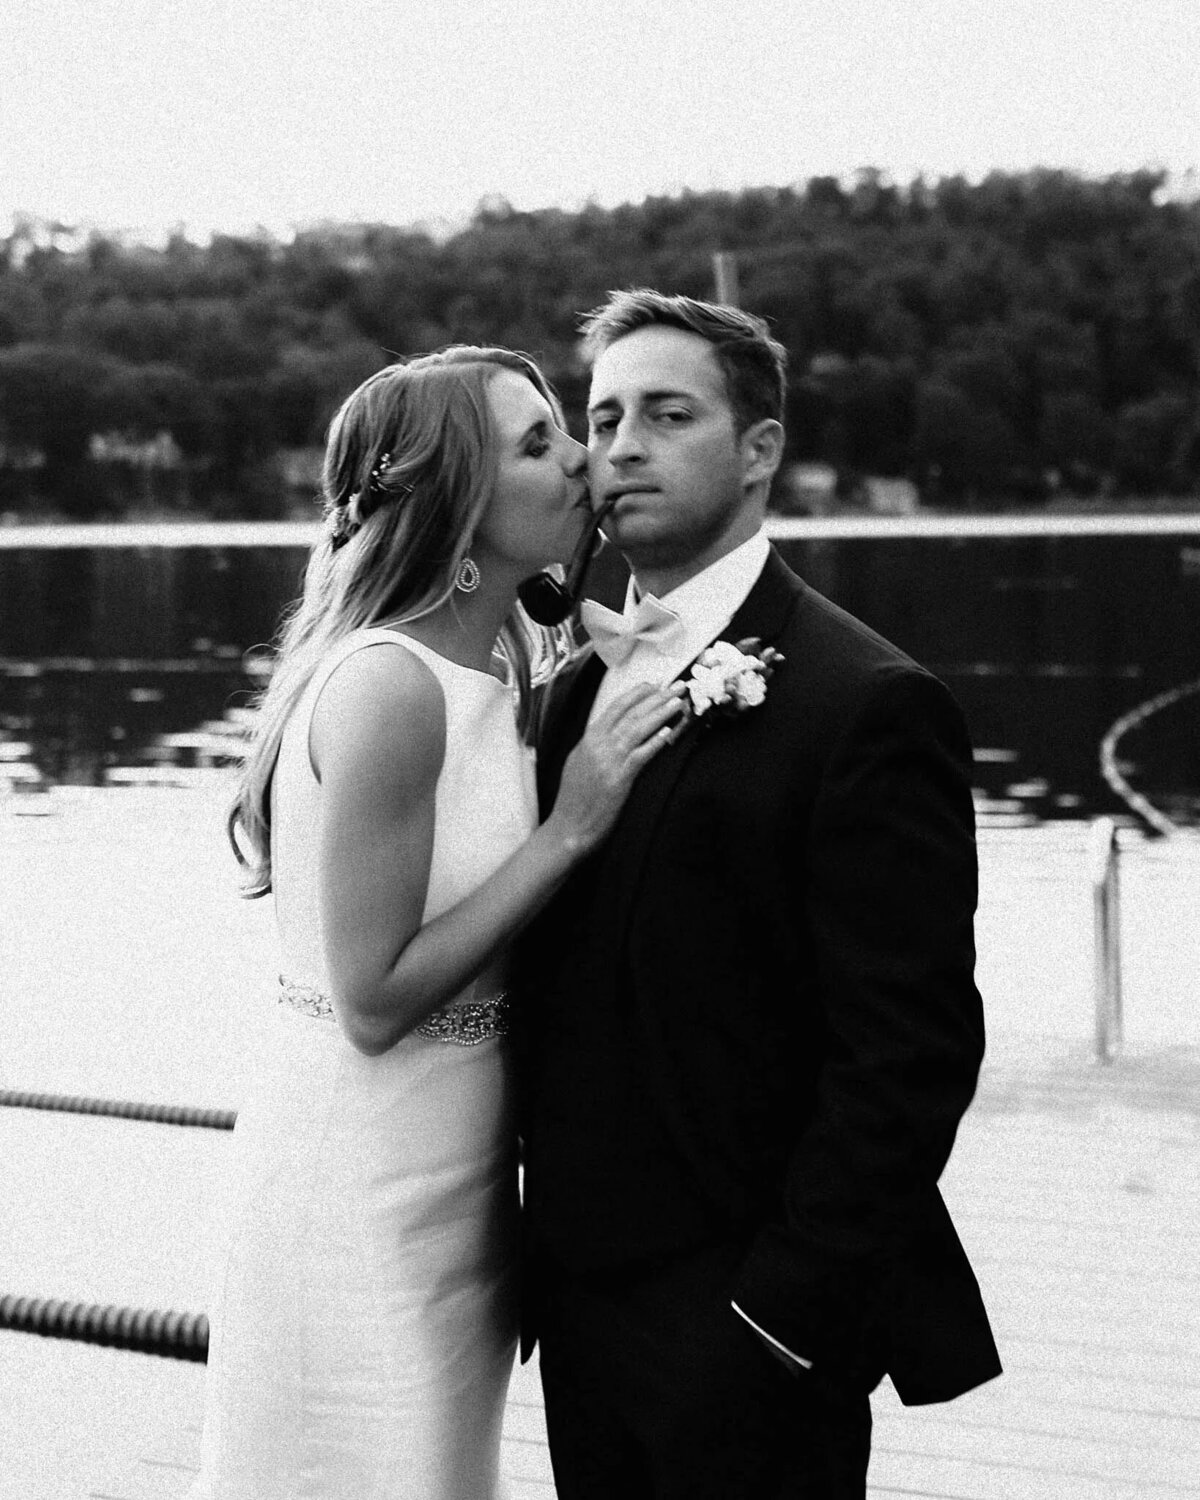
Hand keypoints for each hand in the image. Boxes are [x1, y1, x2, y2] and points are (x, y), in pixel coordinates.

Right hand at [546, 681, 687, 855]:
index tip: (654, 684)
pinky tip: (669, 732)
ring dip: (661, 713)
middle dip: (656, 697)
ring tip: (678, 702)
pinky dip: (655, 742)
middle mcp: (598, 745)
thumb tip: (608, 731)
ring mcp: (608, 761)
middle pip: (631, 714)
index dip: (637, 694)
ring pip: (638, 729)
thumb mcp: (578, 763)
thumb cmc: (574, 800)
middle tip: (677, 686)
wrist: (568, 828)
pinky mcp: (618, 779)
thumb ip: (593, 745)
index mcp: (588, 739)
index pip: (615, 707)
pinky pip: (641, 755)